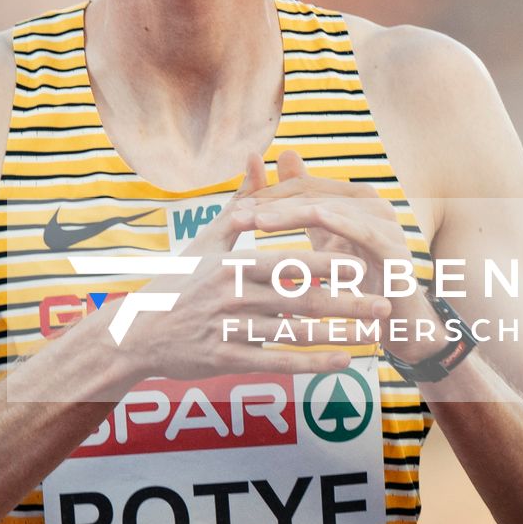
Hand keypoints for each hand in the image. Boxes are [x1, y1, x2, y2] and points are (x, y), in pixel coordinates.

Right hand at [112, 150, 392, 381]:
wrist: (137, 333)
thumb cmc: (176, 281)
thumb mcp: (204, 241)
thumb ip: (239, 203)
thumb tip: (256, 159)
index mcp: (231, 265)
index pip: (287, 263)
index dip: (326, 265)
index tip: (362, 264)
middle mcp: (232, 297)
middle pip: (299, 300)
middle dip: (346, 303)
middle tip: (385, 304)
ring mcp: (230, 331)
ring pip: (294, 334)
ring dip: (338, 336)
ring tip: (374, 336)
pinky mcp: (228, 361)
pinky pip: (277, 362)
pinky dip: (312, 364)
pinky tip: (343, 362)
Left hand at [234, 149, 442, 363]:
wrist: (396, 322)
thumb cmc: (357, 279)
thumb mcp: (325, 238)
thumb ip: (304, 202)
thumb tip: (284, 154)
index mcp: (354, 198)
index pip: (303, 187)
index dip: (268, 195)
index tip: (233, 209)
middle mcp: (373, 204)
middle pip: (314, 196)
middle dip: (272, 204)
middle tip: (236, 215)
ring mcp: (387, 224)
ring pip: (332, 209)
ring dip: (292, 214)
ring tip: (258, 222)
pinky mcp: (396, 248)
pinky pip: (364, 231)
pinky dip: (339, 221)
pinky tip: (314, 217)